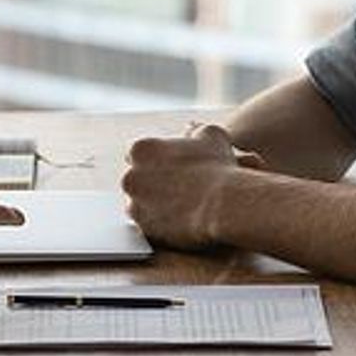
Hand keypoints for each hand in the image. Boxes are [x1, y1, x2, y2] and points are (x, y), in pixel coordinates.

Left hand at [121, 124, 243, 250]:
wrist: (225, 204)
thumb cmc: (218, 167)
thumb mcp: (211, 135)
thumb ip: (196, 129)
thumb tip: (192, 128)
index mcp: (141, 150)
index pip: (138, 155)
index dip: (155, 161)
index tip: (170, 168)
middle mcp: (130, 176)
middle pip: (135, 179)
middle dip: (151, 183)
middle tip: (176, 187)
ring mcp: (135, 204)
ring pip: (139, 203)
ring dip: (153, 204)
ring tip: (180, 205)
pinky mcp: (143, 227)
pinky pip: (147, 224)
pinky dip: (159, 223)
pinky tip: (179, 219)